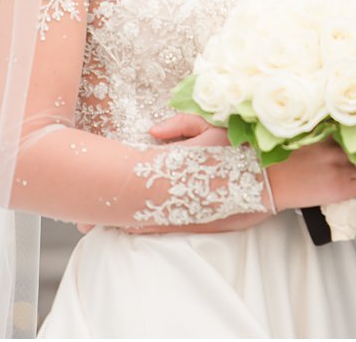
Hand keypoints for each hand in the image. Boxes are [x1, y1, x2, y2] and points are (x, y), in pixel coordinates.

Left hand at [76, 116, 232, 232]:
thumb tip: (152, 131)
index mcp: (176, 163)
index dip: (108, 183)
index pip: (134, 173)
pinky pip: (166, 228)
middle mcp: (176, 190)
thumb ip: (182, 124)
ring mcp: (186, 210)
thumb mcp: (213, 125)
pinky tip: (130, 231)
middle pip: (134, 201)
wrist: (274, 178)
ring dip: (122, 222)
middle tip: (81, 221)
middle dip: (107, 210)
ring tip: (97, 228)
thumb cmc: (244, 147)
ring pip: (145, 219)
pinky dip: (146, 229)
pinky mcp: (199, 223)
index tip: (86, 190)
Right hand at [266, 141, 355, 211]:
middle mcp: (335, 152)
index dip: (355, 143)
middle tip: (352, 164)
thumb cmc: (282, 165)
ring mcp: (340, 170)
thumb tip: (336, 140)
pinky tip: (347, 189)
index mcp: (326, 138)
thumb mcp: (304, 143)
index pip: (353, 136)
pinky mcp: (341, 189)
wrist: (271, 184)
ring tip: (349, 177)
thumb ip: (323, 141)